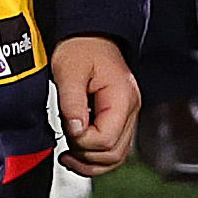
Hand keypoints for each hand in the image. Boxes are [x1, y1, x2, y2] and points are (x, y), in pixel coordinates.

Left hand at [48, 34, 138, 175]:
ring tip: (68, 155)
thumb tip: (76, 132)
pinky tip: (77, 153)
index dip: (82, 142)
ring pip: (116, 157)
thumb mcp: (69, 71)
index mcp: (122, 98)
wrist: (91, 35)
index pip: (106, 139)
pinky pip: (113, 148)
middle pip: (114, 154)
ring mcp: (127, 116)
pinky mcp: (119, 119)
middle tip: (65, 145)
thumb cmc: (81, 48)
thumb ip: (72, 103)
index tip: (66, 130)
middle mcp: (131, 110)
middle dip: (86, 155)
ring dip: (91, 162)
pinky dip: (95, 156)